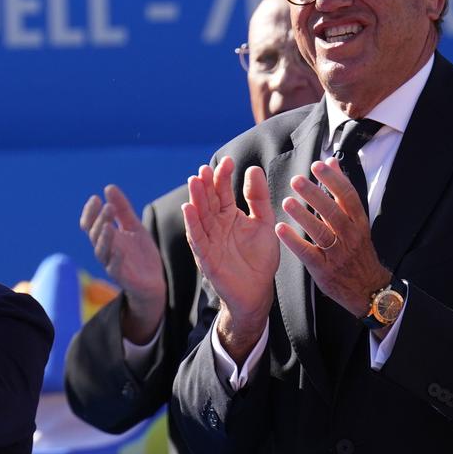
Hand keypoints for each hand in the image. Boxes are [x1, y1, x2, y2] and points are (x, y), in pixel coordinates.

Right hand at [80, 184, 165, 342]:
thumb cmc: (140, 254)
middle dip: (100, 220)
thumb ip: (123, 209)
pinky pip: (114, 268)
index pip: (89, 223)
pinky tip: (120, 249)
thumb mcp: (134, 227)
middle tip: (109, 207)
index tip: (95, 198)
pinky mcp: (122, 277)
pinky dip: (116, 258)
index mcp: (106, 237)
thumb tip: (108, 187)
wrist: (153, 282)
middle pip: (95, 233)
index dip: (90, 212)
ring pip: (101, 250)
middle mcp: (105, 249)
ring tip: (108, 226)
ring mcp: (111, 263)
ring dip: (104, 238)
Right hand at [180, 158, 278, 353]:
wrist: (257, 292)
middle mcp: (214, 224)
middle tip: (206, 169)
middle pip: (207, 200)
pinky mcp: (205, 256)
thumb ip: (258, 198)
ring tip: (194, 181)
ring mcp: (208, 239)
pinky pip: (196, 237)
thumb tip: (253, 168)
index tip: (228, 161)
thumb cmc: (259, 259)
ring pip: (199, 215)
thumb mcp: (264, 223)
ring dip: (195, 198)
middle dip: (206, 184)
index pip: (222, 191)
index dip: (223, 177)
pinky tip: (188, 208)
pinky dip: (191, 223)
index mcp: (228, 215)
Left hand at [278, 159, 392, 323]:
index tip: (318, 165)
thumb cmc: (356, 249)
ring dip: (303, 216)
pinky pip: (308, 253)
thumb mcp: (356, 220)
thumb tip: (332, 161)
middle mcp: (350, 236)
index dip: (334, 180)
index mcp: (358, 222)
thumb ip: (341, 191)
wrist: (368, 289)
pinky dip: (294, 241)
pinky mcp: (324, 269)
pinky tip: (280, 229)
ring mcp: (338, 253)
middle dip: (316, 195)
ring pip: (321, 232)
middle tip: (297, 180)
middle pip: (333, 212)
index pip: (349, 197)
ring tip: (286, 202)